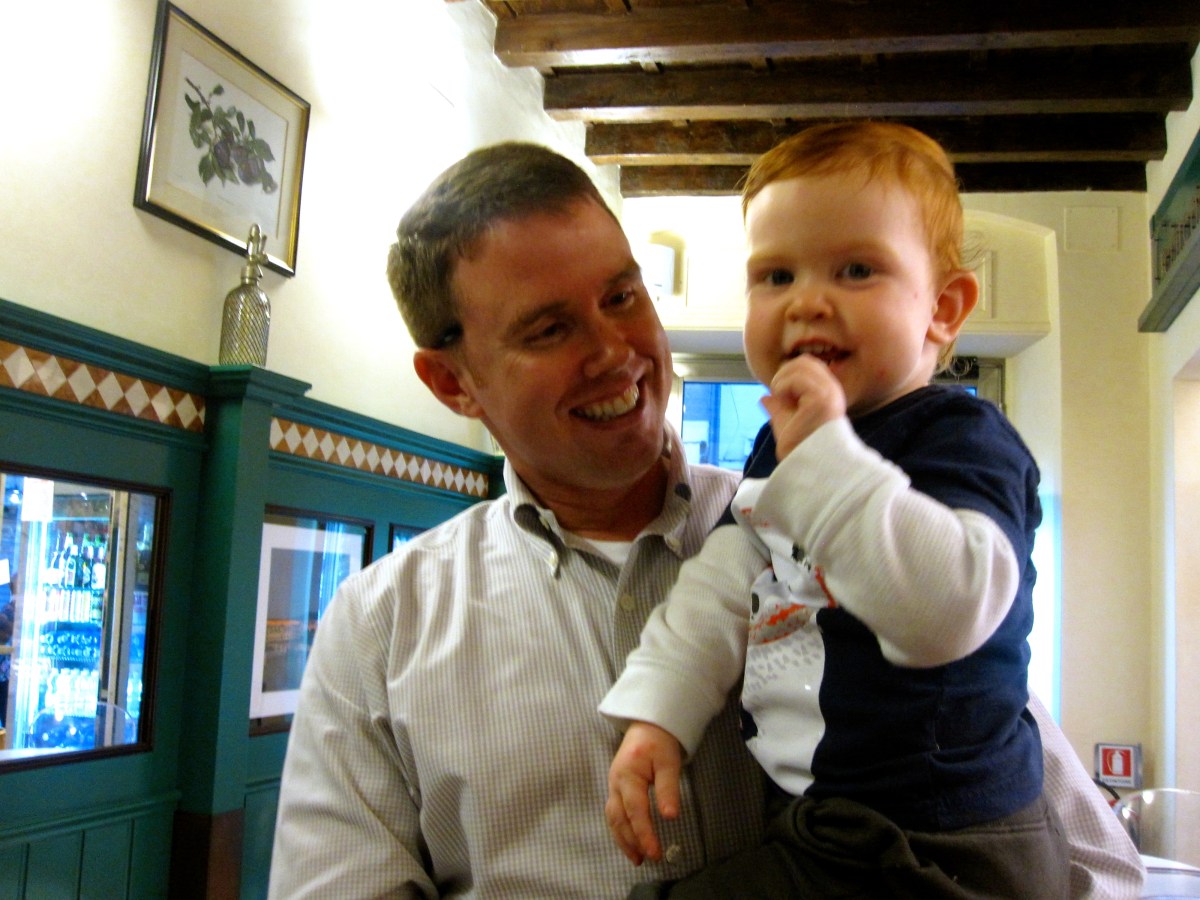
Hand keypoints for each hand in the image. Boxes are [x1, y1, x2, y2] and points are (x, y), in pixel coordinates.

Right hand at [605, 721, 682, 865]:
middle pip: (619, 818)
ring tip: (637, 858)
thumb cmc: (659, 741)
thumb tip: (670, 817)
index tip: (655, 853)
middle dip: (631, 842)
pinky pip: (614, 813)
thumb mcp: (668, 762)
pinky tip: (630, 841)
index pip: (635, 811)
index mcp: (627, 775)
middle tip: (647, 860)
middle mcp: (615, 783)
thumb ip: (668, 789)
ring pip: (613, 818)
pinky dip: (621, 830)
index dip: (644, 834)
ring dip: (623, 840)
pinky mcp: (617, 788)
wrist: (648, 724)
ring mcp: (613, 786)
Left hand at [761, 354, 846, 458]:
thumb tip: (764, 397)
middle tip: (776, 393)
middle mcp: (832, 391)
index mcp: (828, 394)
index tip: (780, 393)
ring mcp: (828, 394)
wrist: (810, 466)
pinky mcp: (820, 400)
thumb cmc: (801, 450)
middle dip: (784, 372)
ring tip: (779, 398)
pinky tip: (782, 400)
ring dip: (781, 379)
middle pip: (805, 361)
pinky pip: (796, 378)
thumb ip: (778, 408)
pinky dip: (782, 386)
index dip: (789, 372)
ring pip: (800, 365)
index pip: (809, 365)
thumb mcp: (786, 424)